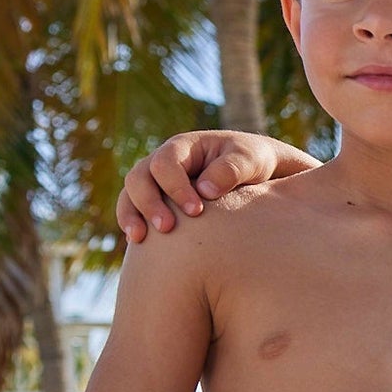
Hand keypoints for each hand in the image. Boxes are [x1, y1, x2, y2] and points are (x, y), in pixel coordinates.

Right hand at [115, 131, 300, 242]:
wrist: (260, 175)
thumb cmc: (255, 163)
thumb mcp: (251, 160)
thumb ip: (231, 170)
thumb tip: (205, 190)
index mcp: (184, 148)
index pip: (165, 163)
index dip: (175, 187)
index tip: (196, 211)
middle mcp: (164, 163)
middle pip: (139, 177)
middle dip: (149, 203)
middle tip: (167, 228)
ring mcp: (157, 183)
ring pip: (131, 194)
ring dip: (133, 215)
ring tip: (140, 239)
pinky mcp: (159, 202)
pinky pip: (134, 210)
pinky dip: (133, 223)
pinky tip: (139, 242)